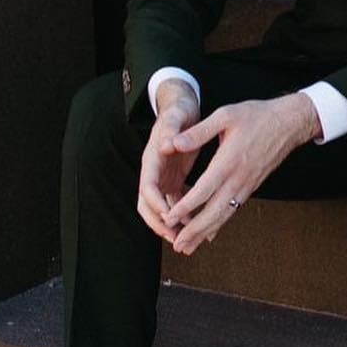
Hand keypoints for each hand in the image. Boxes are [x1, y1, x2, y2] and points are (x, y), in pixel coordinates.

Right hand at [136, 84, 200, 243]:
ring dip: (172, 224)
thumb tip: (167, 145)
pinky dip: (184, 215)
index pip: (147, 187)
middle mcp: (154, 172)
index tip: (168, 216)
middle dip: (159, 223)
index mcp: (152, 159)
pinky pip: (176, 203)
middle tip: (175, 236)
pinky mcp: (174, 179)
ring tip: (188, 238)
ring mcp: (163, 178)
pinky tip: (199, 224)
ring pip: (162, 208)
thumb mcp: (176, 117)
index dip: (156, 203)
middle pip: (148, 205)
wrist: (181, 108)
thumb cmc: (179, 111)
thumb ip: (171, 130)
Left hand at [161, 94, 319, 255]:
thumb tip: (173, 143)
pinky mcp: (251, 187)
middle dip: (195, 230)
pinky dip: (219, 224)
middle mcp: (238, 178)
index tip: (169, 218)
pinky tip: (209, 234)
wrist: (289, 123)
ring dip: (206, 233)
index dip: (186, 206)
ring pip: (224, 214)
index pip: (204, 189)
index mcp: (229, 160)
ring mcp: (247, 185)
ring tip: (188, 247)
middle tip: (177, 246)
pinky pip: (233, 210)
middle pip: (215, 210)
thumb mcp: (225, 115)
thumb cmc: (256, 116)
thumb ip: (198, 131)